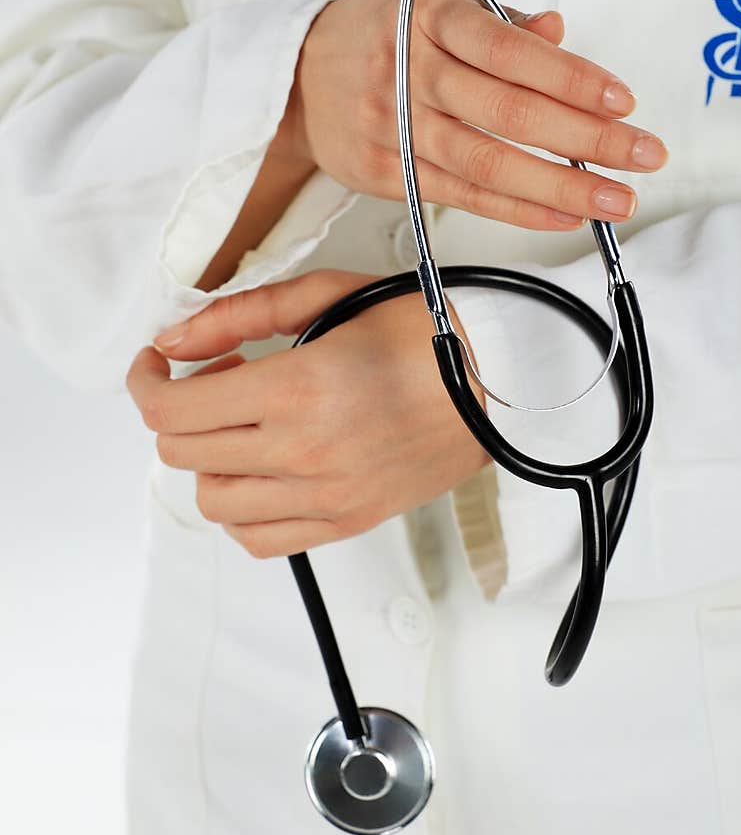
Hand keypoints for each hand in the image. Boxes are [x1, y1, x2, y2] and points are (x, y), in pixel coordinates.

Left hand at [127, 272, 489, 557]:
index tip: (156, 363)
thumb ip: (241, 314)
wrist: (500, 381)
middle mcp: (306, 451)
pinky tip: (262, 469)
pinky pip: (258, 541)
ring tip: (243, 425)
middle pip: (182, 453)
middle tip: (214, 379)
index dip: (146, 381)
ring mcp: (326, 496)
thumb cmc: (424, 330)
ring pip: (213, 502)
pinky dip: (242, 510)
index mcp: (299, 388)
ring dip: (209, 460)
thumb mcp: (330, 294)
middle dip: (175, 411)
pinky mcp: (346, 521)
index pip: (172, 409)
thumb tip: (174, 340)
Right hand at [278, 0, 667, 231]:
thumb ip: (498, 21)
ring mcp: (394, 128)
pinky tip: (564, 215)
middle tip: (644, 155)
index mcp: (427, 15)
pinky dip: (519, 208)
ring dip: (562, 188)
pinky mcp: (387, 174)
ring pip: (488, 164)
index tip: (622, 101)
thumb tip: (559, 33)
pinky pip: (464, 196)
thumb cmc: (379, 33)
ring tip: (617, 199)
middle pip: (508, 113)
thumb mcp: (433, 2)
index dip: (570, 78)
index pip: (509, 50)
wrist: (297, 80)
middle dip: (586, 139)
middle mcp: (409, 71)